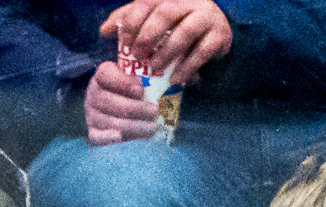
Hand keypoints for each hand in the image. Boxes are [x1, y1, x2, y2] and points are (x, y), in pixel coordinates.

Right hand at [84, 59, 159, 144]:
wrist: (124, 101)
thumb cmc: (136, 86)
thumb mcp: (139, 74)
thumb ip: (145, 74)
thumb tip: (156, 79)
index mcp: (103, 75)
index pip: (105, 75)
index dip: (122, 82)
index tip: (141, 90)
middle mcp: (93, 94)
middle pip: (107, 101)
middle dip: (133, 108)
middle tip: (154, 111)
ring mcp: (91, 113)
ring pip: (106, 120)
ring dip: (131, 125)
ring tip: (151, 127)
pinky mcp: (93, 130)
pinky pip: (94, 136)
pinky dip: (105, 138)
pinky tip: (119, 138)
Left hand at [102, 0, 231, 83]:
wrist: (210, 38)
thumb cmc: (173, 29)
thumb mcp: (150, 23)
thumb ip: (128, 22)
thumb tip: (104, 29)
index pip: (145, 2)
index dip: (131, 24)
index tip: (122, 46)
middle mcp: (189, 1)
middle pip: (165, 12)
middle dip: (147, 36)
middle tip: (136, 57)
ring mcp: (207, 15)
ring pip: (186, 30)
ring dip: (166, 53)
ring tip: (153, 70)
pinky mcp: (220, 33)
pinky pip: (204, 50)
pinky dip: (187, 66)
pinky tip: (176, 79)